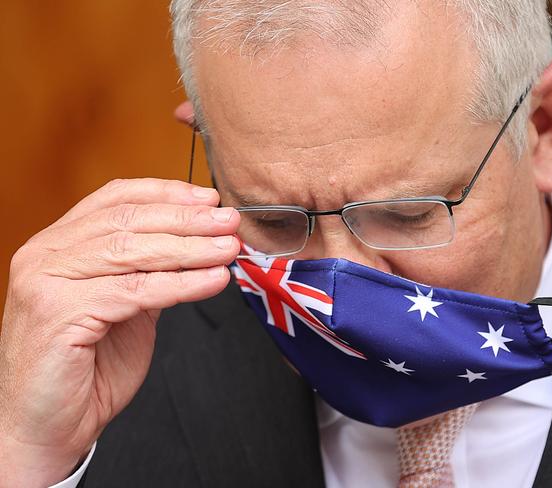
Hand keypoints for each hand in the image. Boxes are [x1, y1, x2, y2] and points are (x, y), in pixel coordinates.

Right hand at [0, 178, 239, 486]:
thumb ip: (149, 272)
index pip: (116, 198)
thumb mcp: (124, 306)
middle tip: (229, 222)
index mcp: (59, 243)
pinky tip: (212, 281)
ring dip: (191, 248)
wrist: (46, 426)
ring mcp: (47, 280)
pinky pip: (135, 290)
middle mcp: (46, 253)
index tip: (208, 198)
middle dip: (187, 219)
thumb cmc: (85, 367)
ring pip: (133, 251)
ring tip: (228, 249)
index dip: (167, 193)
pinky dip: (182, 284)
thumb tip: (198, 246)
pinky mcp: (58, 312)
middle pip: (128, 220)